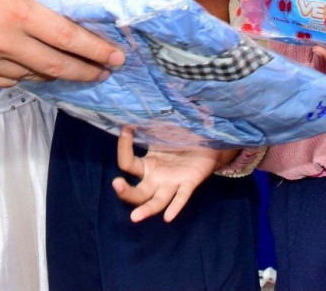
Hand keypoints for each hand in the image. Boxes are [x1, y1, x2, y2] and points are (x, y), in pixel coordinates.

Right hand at [0, 0, 120, 87]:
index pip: (69, 38)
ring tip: (71, 66)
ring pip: (34, 74)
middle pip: (57, 65)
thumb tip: (68, 14)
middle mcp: (5, 41)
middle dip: (87, 71)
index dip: (96, 50)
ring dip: (57, 71)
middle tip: (104, 72)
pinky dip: (26, 73)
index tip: (117, 57)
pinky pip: (9, 79)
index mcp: (19, 11)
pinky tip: (34, 64)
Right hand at [111, 130, 236, 222]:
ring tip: (134, 218)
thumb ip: (149, 122)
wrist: (209, 142)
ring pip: (156, 200)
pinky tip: (168, 217)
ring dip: (145, 209)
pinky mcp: (189, 183)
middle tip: (116, 183)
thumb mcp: (163, 128)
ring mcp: (172, 183)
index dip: (123, 147)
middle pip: (136, 192)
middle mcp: (156, 178)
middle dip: (124, 191)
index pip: (127, 163)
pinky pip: (181, 197)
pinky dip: (175, 207)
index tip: (127, 128)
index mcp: (147, 165)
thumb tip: (133, 107)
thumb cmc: (183, 136)